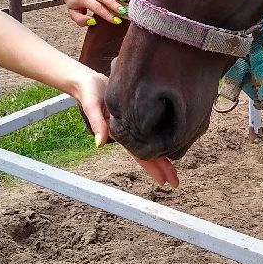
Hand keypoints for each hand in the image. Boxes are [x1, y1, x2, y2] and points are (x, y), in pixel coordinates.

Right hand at [69, 68, 179, 188]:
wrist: (86, 80)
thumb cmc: (89, 91)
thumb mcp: (92, 105)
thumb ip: (97, 124)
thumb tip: (101, 144)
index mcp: (120, 134)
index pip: (140, 155)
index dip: (153, 167)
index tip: (164, 181)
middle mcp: (128, 133)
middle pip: (148, 153)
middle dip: (162, 168)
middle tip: (176, 183)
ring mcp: (132, 125)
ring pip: (150, 144)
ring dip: (161, 157)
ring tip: (173, 171)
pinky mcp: (134, 114)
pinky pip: (149, 131)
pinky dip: (158, 138)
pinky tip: (167, 143)